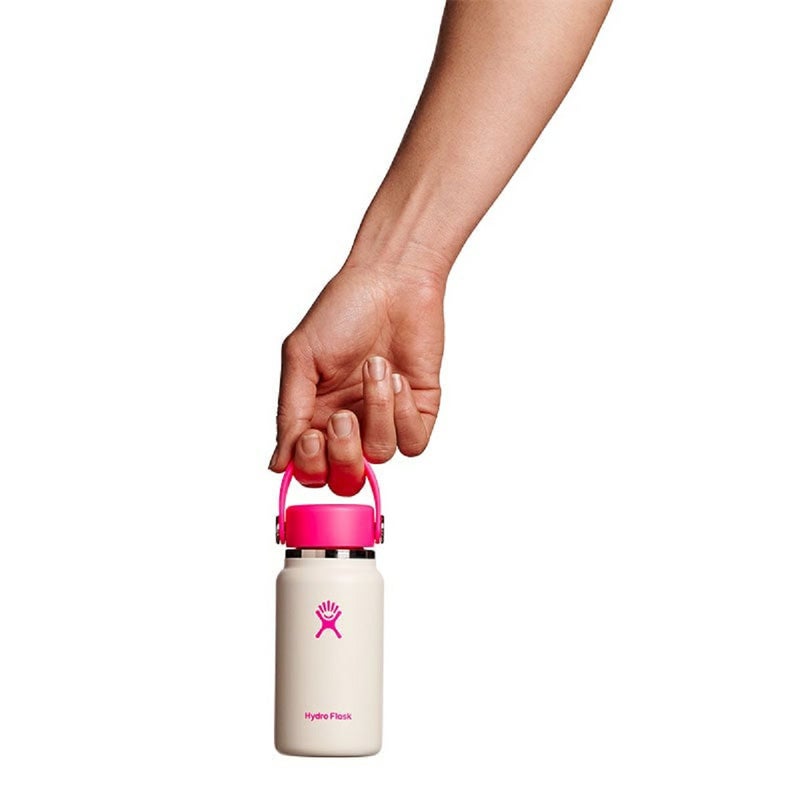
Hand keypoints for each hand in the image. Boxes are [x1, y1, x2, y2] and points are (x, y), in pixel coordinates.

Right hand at [269, 261, 445, 494]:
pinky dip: (404, 414)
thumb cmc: (342, 310)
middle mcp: (351, 421)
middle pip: (347, 476)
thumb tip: (277, 465)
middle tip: (344, 417)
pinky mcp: (419, 410)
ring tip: (376, 369)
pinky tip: (397, 380)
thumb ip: (290, 413)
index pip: (311, 467)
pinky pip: (413, 443)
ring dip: (377, 412)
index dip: (311, 465)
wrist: (392, 281)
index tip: (312, 436)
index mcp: (316, 413)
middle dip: (344, 453)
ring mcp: (385, 417)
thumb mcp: (302, 358)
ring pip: (380, 455)